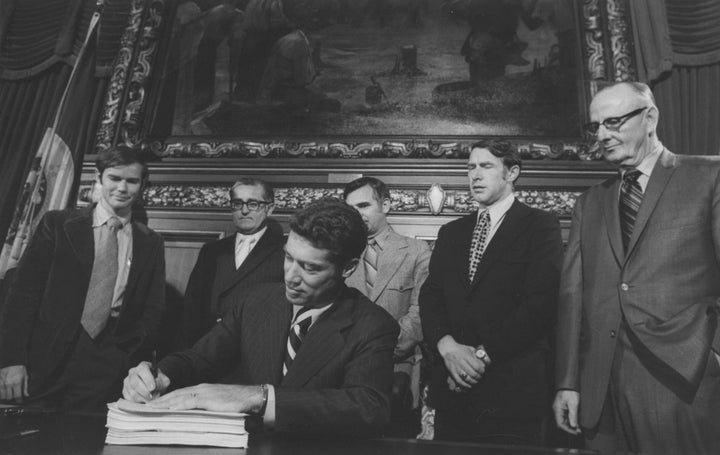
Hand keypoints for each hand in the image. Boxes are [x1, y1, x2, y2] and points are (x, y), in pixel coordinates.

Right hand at [0, 365, 27, 401]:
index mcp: (17, 383)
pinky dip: (1, 392)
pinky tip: (4, 390)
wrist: (11, 362)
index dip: (19, 400)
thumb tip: (27, 395)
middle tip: (14, 395)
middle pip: (9, 398)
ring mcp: (2, 383)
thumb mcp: (25, 377)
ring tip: (9, 393)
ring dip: (6, 396)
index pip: (17, 396)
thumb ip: (25, 387)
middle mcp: (9, 384)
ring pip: (2, 396)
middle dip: (12, 398)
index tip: (20, 401)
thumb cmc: (19, 368)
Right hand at [123, 361, 169, 402]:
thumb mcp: (164, 381)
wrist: (154, 387)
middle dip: (144, 392)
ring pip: (132, 392)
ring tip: (149, 399)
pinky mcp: (124, 391)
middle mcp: (133, 372)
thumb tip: (154, 387)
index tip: (153, 388)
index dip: (148, 380)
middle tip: (151, 397)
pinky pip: (129, 398)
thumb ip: (161, 383)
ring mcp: (127, 382)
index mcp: (143, 366)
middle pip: (135, 382)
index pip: (143, 370)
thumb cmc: (159, 382)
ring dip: (142, 398)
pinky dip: (137, 402)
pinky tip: (143, 400)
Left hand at [147, 384, 264, 413]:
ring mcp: (205, 393)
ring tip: (153, 408)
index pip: (180, 393)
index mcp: (202, 390)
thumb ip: (204, 407)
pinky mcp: (210, 399)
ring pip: (181, 397)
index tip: (154, 404)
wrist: (250, 397)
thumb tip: (192, 415)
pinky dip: (180, 405)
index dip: (166, 399)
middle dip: (161, 400)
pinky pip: (192, 402)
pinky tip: (172, 409)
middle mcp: (201, 389)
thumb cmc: (236, 402)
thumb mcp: (217, 404)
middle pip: (176, 394)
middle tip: (146, 406)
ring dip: (165, 403)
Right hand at [437, 335, 484, 388]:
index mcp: (466, 356)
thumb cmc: (461, 349)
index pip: (477, 366)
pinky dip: (465, 384)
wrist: (448, 349)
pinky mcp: (452, 372)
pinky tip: (469, 385)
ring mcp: (456, 367)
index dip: (481, 371)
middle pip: (472, 373)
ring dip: (473, 381)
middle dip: (478, 377)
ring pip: (466, 378)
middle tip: (480, 377)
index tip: (483, 371)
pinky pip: (459, 380)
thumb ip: (477, 356)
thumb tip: (483, 365)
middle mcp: (461, 362)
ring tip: (476, 381)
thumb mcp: (470, 349)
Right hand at [552, 390, 581, 434]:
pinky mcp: (563, 407)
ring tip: (579, 427)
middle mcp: (557, 410)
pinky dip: (571, 420)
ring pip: (564, 420)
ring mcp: (560, 409)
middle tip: (579, 431)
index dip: (568, 430)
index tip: (576, 432)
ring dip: (571, 424)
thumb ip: (573, 415)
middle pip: (562, 423)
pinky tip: (577, 421)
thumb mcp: (573, 403)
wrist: (569, 384)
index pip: (560, 424)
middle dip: (570, 428)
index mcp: (557, 409)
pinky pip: (566, 416)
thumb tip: (574, 426)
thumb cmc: (570, 392)